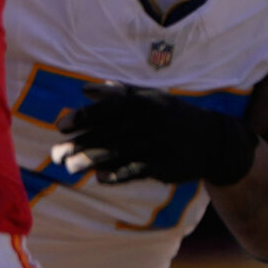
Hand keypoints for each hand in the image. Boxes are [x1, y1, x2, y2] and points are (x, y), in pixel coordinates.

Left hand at [51, 84, 255, 185]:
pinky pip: (136, 170)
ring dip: (91, 160)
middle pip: (108, 133)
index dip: (83, 117)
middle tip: (56, 154)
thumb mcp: (152, 98)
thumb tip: (85, 89)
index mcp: (144, 102)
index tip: (60, 126)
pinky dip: (117, 174)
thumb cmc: (173, 116)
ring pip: (118, 152)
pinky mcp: (164, 164)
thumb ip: (119, 93)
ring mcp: (157, 144)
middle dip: (80, 143)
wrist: (212, 140)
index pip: (107, 109)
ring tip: (70, 167)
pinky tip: (100, 178)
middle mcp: (149, 121)